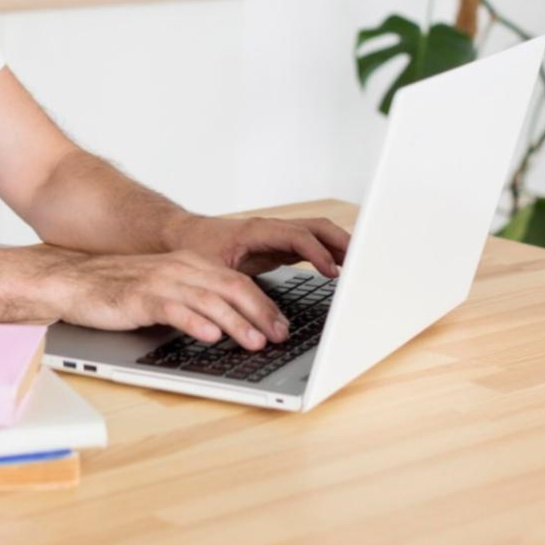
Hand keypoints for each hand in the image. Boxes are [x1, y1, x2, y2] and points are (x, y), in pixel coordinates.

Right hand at [51, 249, 290, 350]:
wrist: (73, 280)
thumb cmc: (117, 288)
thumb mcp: (162, 288)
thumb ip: (192, 299)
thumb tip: (227, 325)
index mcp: (187, 264)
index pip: (236, 281)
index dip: (263, 303)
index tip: (281, 324)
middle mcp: (178, 269)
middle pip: (231, 287)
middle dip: (260, 313)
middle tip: (280, 335)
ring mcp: (159, 282)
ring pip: (209, 300)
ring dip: (237, 322)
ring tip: (255, 342)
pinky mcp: (139, 297)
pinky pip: (174, 309)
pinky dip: (195, 322)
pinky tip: (210, 336)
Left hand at [164, 215, 350, 278]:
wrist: (182, 236)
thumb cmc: (194, 249)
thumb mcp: (212, 271)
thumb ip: (236, 290)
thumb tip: (262, 317)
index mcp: (257, 230)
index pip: (298, 236)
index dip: (318, 253)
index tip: (333, 272)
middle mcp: (271, 228)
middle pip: (316, 227)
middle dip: (341, 242)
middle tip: (362, 263)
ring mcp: (277, 235)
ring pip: (317, 233)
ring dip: (339, 246)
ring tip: (359, 266)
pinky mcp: (278, 245)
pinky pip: (309, 244)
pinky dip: (326, 253)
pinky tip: (337, 270)